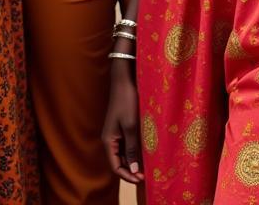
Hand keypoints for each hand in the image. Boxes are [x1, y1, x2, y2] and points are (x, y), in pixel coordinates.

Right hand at [102, 62, 143, 183]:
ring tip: (149, 164)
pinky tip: (147, 150)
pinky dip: (137, 149)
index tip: (142, 179)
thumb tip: (133, 170)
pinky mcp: (123, 125)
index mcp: (109, 141)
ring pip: (126, 152)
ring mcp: (117, 132)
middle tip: (148, 174)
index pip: (116, 166)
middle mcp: (111, 139)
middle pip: (120, 161)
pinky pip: (129, 142)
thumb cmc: (126, 101)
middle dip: (133, 169)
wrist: (124, 79)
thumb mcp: (131, 126)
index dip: (128, 175)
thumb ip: (132, 148)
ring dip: (136, 159)